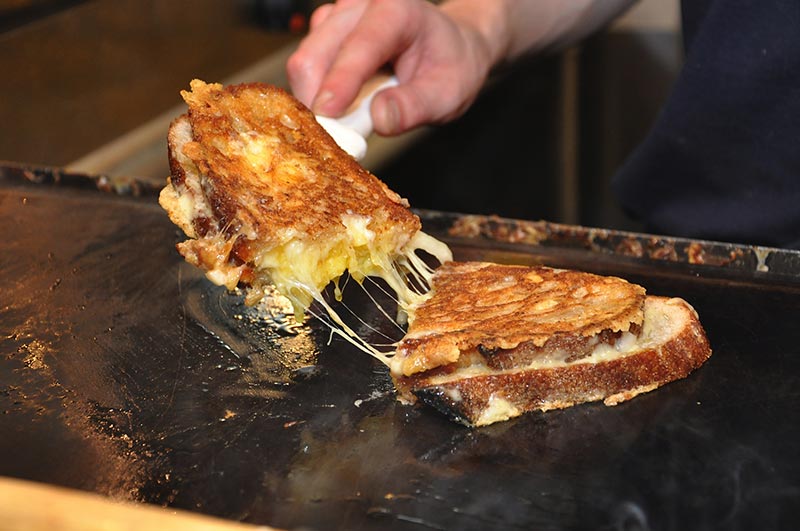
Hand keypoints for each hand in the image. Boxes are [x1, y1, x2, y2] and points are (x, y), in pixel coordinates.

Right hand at [286, 0, 496, 134]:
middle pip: (315, 54)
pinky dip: (317, 93)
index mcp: (395, 10)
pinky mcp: (325, 33)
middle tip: (337, 136)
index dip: (339, 82)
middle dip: (318, 100)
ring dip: (317, 99)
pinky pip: (305, 68)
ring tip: (350, 117)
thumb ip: (415, 106)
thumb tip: (380, 119)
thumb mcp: (447, 94)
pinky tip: (344, 102)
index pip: (359, 46)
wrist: (449, 50)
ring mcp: (338, 17)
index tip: (327, 115)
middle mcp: (360, 6)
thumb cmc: (449, 67)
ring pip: (304, 62)